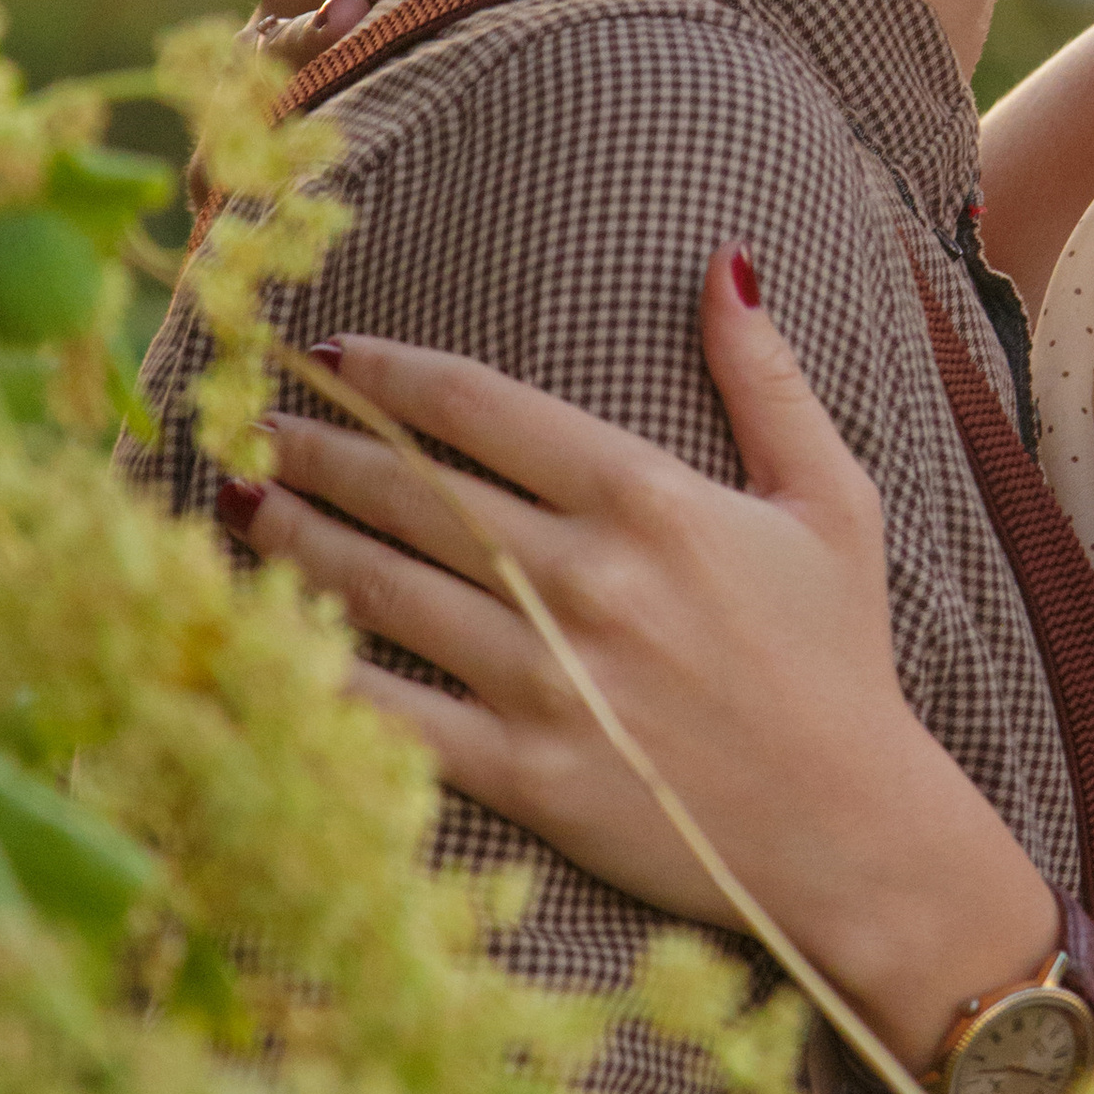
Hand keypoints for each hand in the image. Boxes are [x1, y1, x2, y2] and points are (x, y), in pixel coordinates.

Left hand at [217, 249, 1051, 1037]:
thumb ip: (767, 379)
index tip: (341, 355)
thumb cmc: (840, 659)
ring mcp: (548, 680)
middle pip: (413, 492)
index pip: (485, 409)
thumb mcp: (830, 500)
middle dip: (321, 447)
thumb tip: (726, 262)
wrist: (852, 832)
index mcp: (649, 501)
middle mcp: (585, 580)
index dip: (398, 373)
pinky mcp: (524, 773)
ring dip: (298, 538)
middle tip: (253, 418)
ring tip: (240, 500)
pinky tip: (259, 635)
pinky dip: (316, 671)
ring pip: (384, 590)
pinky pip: (392, 714)